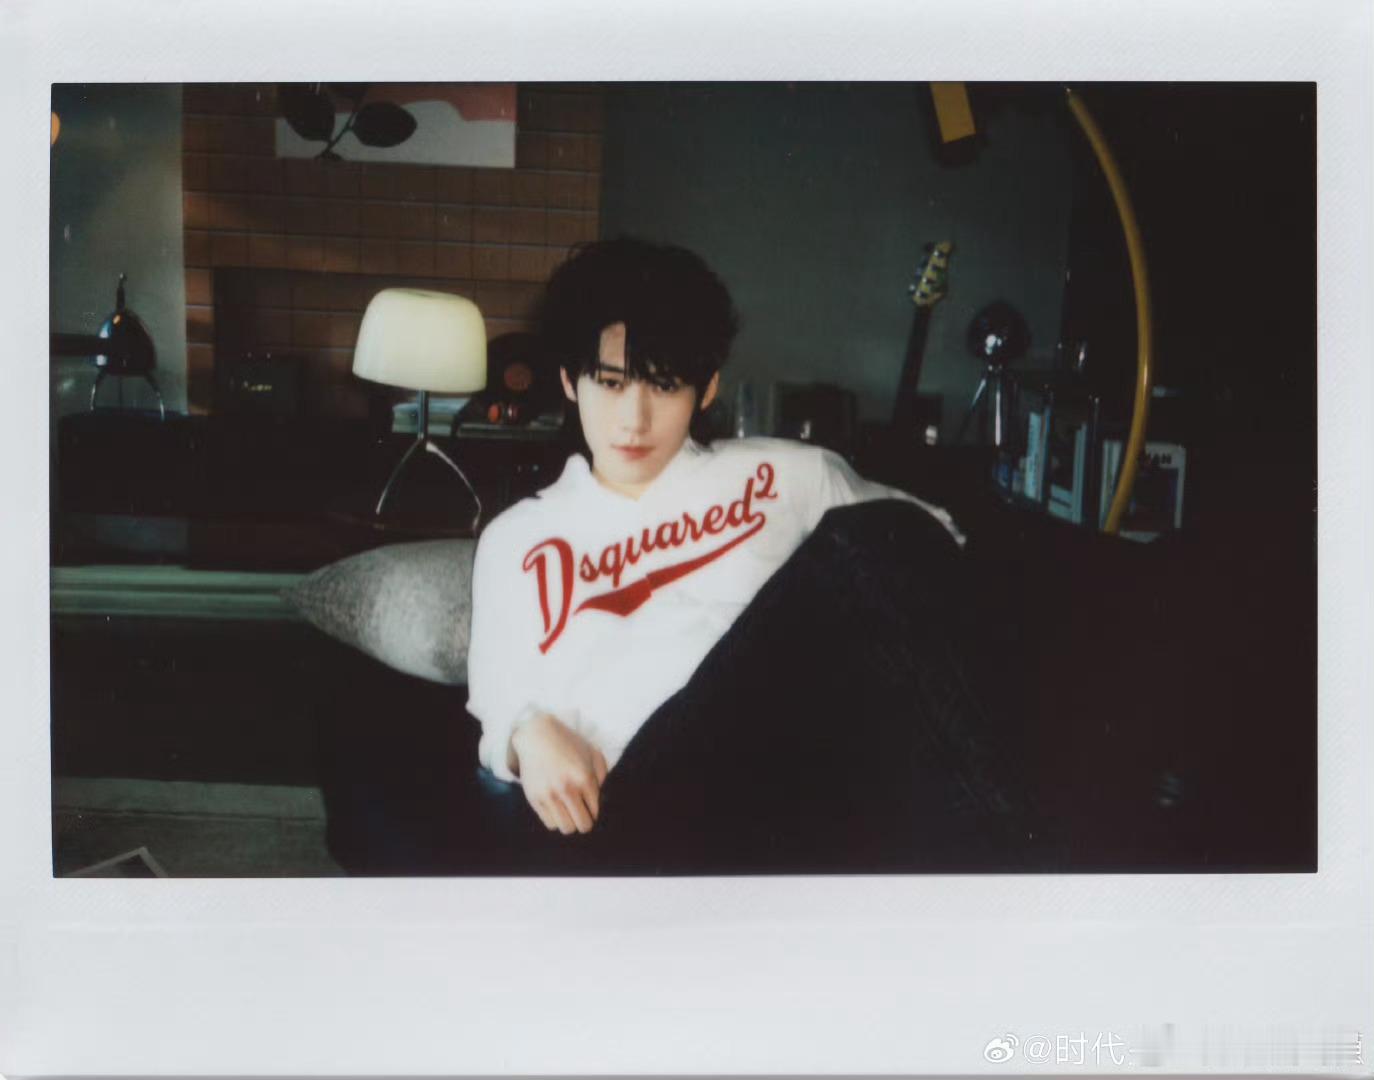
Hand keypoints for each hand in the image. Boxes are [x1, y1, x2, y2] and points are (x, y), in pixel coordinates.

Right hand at [509, 712, 608, 834]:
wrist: (537, 736)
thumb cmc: (569, 744)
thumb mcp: (592, 753)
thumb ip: (603, 776)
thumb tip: (603, 801)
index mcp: (584, 778)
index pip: (596, 812)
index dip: (595, 812)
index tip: (591, 806)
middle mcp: (566, 788)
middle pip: (583, 825)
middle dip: (585, 822)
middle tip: (583, 814)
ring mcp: (549, 795)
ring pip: (566, 828)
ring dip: (570, 823)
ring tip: (569, 812)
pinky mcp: (534, 798)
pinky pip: (550, 823)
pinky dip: (556, 820)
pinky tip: (557, 808)